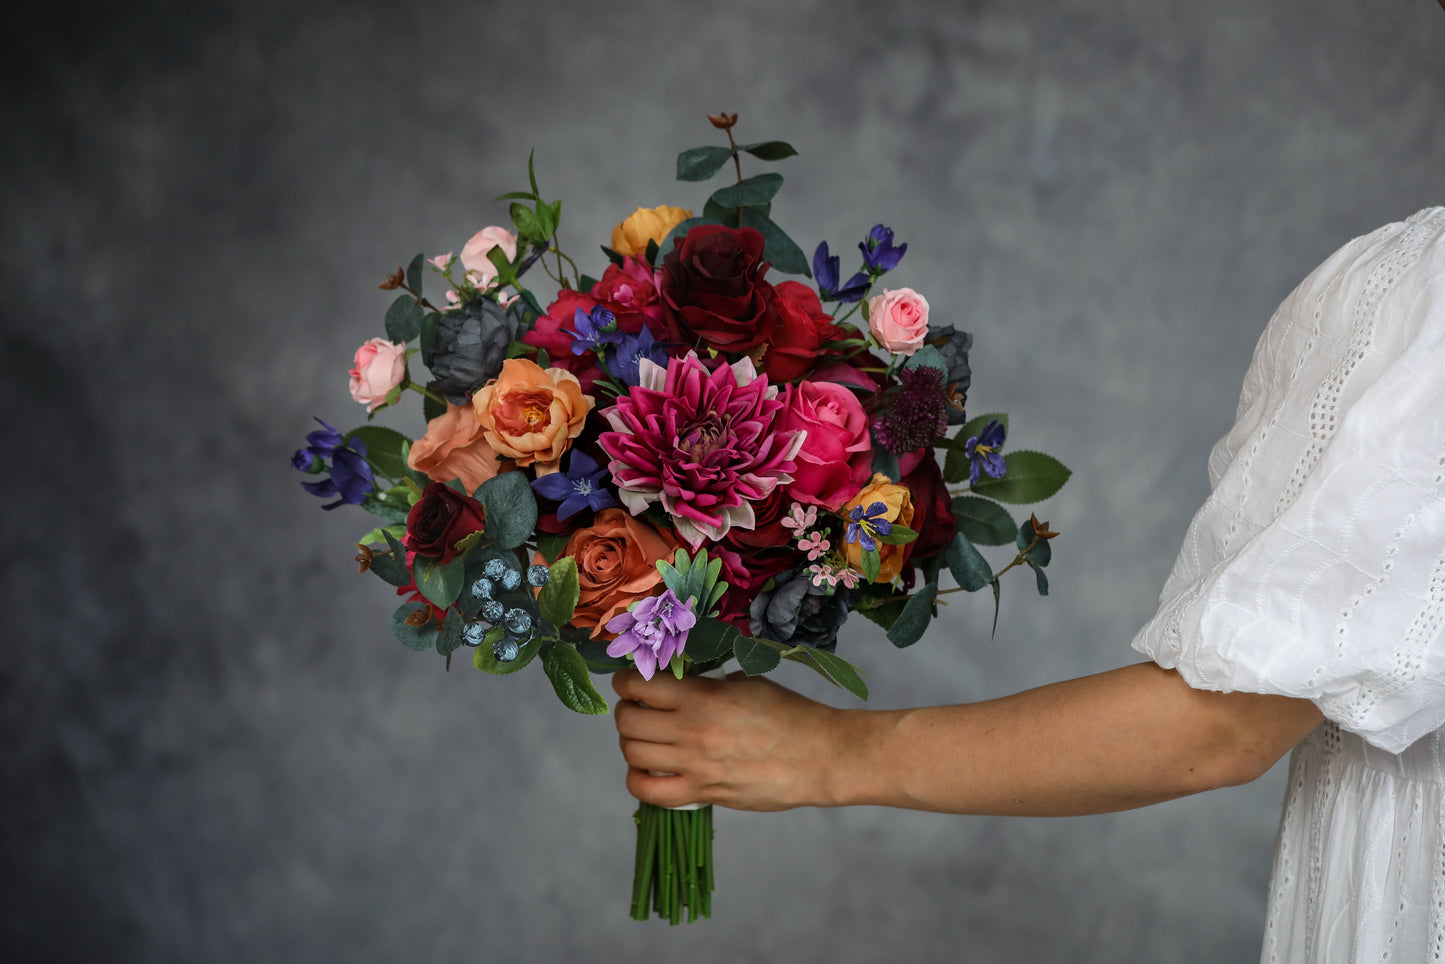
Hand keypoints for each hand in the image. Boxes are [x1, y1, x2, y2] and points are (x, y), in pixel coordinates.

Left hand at [612, 668, 843, 811]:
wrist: (819, 756)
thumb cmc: (789, 714)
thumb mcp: (747, 683)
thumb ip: (709, 684)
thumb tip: (682, 683)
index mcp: (703, 696)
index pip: (638, 686)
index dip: (626, 682)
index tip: (631, 682)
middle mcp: (692, 730)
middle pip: (628, 721)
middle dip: (626, 711)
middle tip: (637, 708)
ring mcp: (695, 765)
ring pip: (632, 754)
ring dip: (631, 742)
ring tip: (644, 737)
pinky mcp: (703, 793)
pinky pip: (650, 792)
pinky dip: (639, 780)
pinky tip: (648, 770)